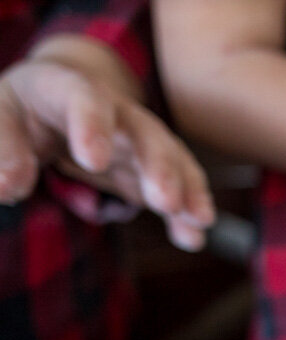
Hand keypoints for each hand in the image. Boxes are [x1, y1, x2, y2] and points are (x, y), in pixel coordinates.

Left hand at [0, 57, 214, 250]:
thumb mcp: (1, 116)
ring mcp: (138, 138)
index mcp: (68, 88)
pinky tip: (194, 235)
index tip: (93, 162)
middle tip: (165, 201)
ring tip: (198, 222)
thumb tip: (10, 186)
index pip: (85, 99)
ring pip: (170, 159)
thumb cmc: (24, 109)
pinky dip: (187, 208)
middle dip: (159, 167)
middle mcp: (115, 110)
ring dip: (186, 190)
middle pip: (144, 133)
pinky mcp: (150, 166)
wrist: (54, 100)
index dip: (93, 127)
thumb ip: (4, 147)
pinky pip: (175, 185)